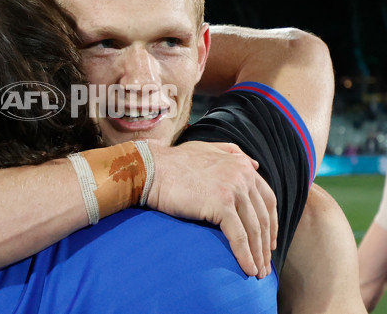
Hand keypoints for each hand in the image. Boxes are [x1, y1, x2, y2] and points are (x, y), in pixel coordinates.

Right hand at [146, 141, 276, 278]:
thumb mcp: (207, 148)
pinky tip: (248, 269)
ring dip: (258, 255)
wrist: (151, 169)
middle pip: (263, 217)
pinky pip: (239, 236)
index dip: (271, 223)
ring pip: (254, 229)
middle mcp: (243, 176)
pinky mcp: (221, 205)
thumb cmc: (174, 162)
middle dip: (265, 244)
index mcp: (242, 165)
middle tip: (265, 264)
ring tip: (258, 273)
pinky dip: (245, 255)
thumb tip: (255, 164)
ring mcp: (233, 190)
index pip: (268, 199)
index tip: (269, 243)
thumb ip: (232, 152)